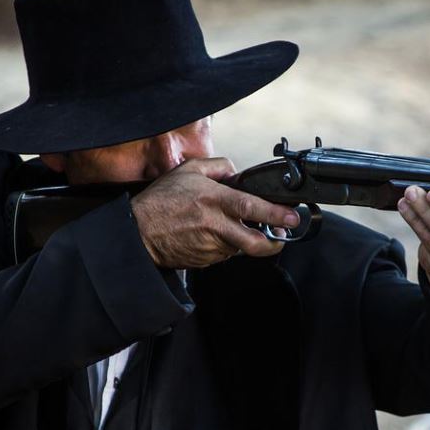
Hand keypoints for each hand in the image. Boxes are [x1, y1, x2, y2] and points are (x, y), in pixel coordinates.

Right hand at [130, 157, 299, 267]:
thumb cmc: (161, 200)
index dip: (275, 214)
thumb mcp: (188, 170)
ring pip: (240, 247)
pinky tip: (213, 235)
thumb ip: (218, 167)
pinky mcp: (205, 261)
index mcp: (213, 200)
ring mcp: (210, 246)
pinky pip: (224, 254)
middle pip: (254, 242)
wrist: (137, 231)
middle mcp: (214, 225)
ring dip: (243, 240)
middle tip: (281, 236)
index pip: (251, 207)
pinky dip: (226, 245)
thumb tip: (237, 173)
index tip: (292, 217)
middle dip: (274, 242)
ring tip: (230, 227)